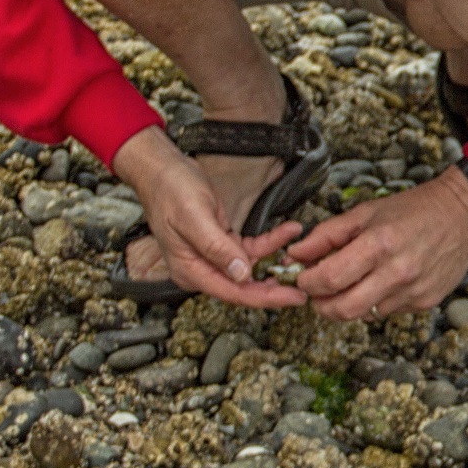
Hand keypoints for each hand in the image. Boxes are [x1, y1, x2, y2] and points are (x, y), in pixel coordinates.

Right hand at [113, 127, 308, 308]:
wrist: (163, 170)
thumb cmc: (171, 191)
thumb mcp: (195, 218)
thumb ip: (218, 248)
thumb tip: (242, 274)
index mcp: (191, 271)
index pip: (233, 293)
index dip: (266, 298)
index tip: (293, 298)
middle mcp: (201, 269)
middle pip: (244, 286)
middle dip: (275, 285)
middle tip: (305, 285)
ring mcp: (212, 257)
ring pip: (251, 267)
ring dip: (276, 259)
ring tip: (301, 251)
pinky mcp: (221, 243)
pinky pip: (250, 248)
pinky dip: (269, 241)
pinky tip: (288, 231)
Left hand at [288, 166, 467, 320]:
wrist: (463, 214)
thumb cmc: (414, 209)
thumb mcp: (366, 211)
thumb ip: (327, 234)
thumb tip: (295, 254)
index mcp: (378, 244)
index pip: (328, 279)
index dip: (307, 282)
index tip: (303, 277)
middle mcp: (397, 272)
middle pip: (343, 309)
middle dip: (321, 305)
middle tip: (317, 294)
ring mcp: (413, 291)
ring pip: (365, 314)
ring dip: (350, 302)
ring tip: (352, 282)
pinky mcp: (425, 302)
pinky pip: (388, 310)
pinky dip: (377, 300)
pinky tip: (382, 281)